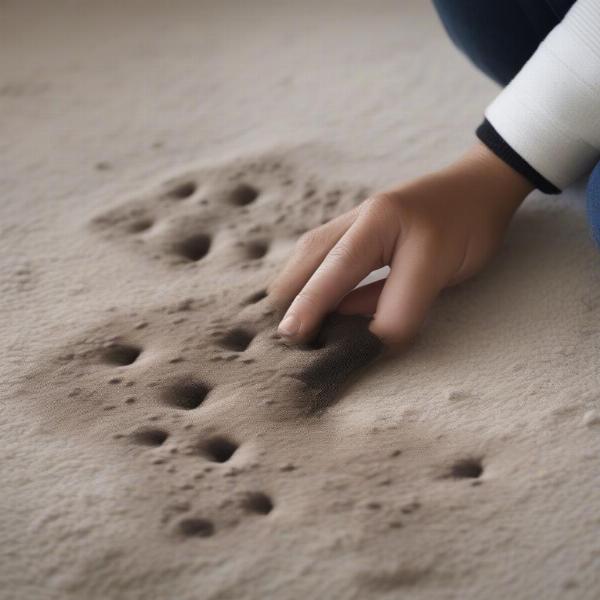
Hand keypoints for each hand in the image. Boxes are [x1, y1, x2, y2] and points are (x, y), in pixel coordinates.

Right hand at [269, 143, 533, 347]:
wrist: (483, 186)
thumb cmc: (467, 224)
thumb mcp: (439, 269)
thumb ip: (401, 308)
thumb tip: (368, 344)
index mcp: (375, 222)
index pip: (335, 270)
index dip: (312, 306)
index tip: (292, 336)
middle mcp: (358, 220)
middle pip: (308, 256)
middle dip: (289, 293)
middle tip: (279, 333)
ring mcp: (360, 225)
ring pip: (314, 256)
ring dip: (299, 287)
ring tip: (288, 319)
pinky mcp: (367, 236)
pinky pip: (332, 260)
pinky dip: (319, 283)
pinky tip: (318, 303)